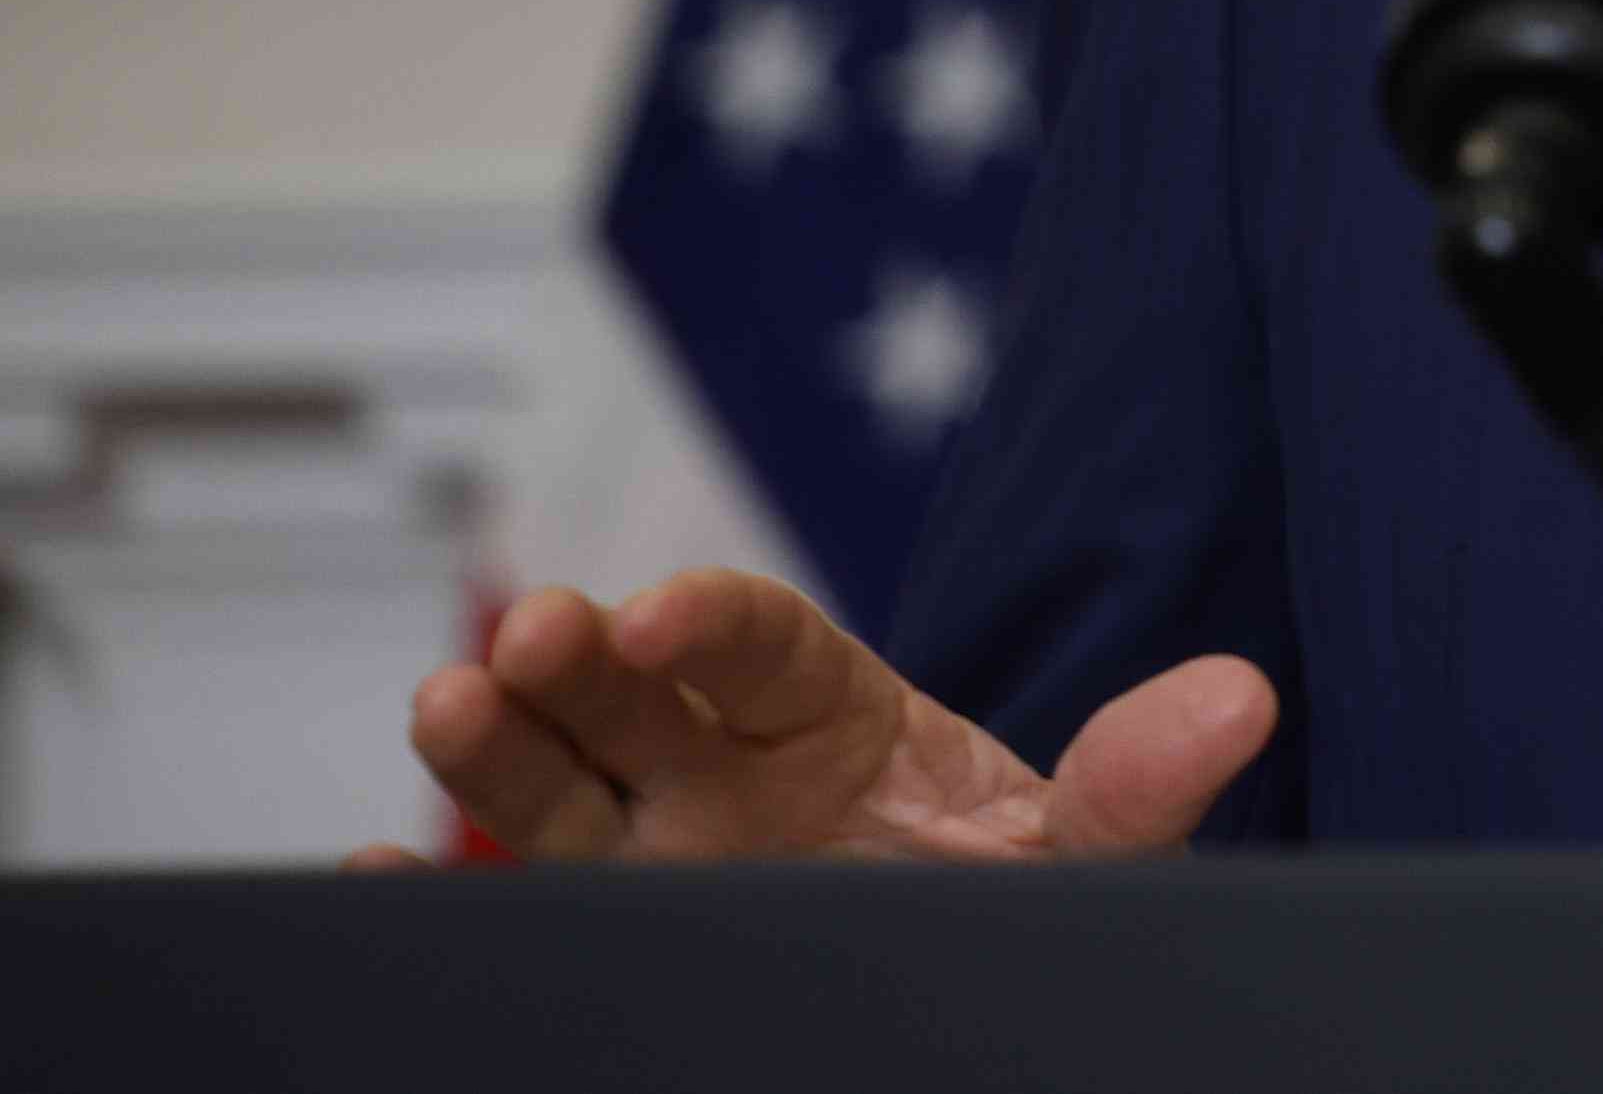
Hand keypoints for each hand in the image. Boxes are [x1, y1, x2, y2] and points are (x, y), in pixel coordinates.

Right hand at [350, 570, 1272, 866]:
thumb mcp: (1075, 860)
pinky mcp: (614, 936)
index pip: (760, 639)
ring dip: (491, 740)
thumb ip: (1136, 788)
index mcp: (835, 712)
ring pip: (554, 781)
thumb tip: (1240, 702)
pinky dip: (426, 889)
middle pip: (632, 690)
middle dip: (574, 652)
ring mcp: (658, 855)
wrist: (981, 993)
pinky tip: (360, 871)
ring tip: (441, 705)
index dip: (710, 613)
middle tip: (526, 637)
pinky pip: (512, 912)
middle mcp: (725, 769)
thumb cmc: (1015, 905)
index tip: (662, 611)